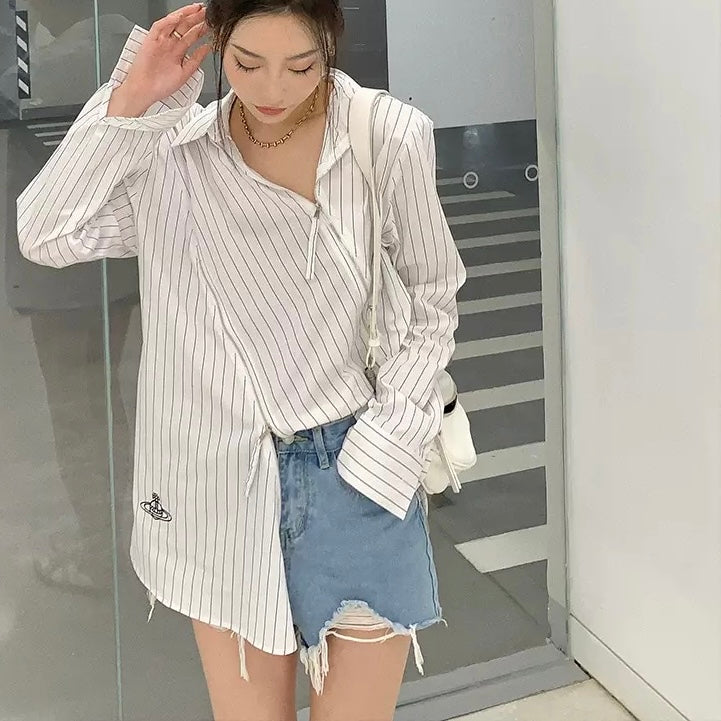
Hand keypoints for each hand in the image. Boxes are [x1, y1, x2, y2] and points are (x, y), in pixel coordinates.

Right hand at [108, 3, 210, 117]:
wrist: (144, 90)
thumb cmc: (160, 86)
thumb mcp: (185, 74)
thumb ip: (196, 61)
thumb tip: (207, 48)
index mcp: (177, 52)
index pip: (191, 36)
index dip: (201, 29)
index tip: (211, 23)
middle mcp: (169, 45)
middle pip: (184, 27)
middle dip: (196, 18)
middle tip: (207, 12)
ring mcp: (160, 41)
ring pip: (173, 23)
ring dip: (185, 15)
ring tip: (196, 9)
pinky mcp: (150, 40)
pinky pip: (160, 26)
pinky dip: (169, 21)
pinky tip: (179, 16)